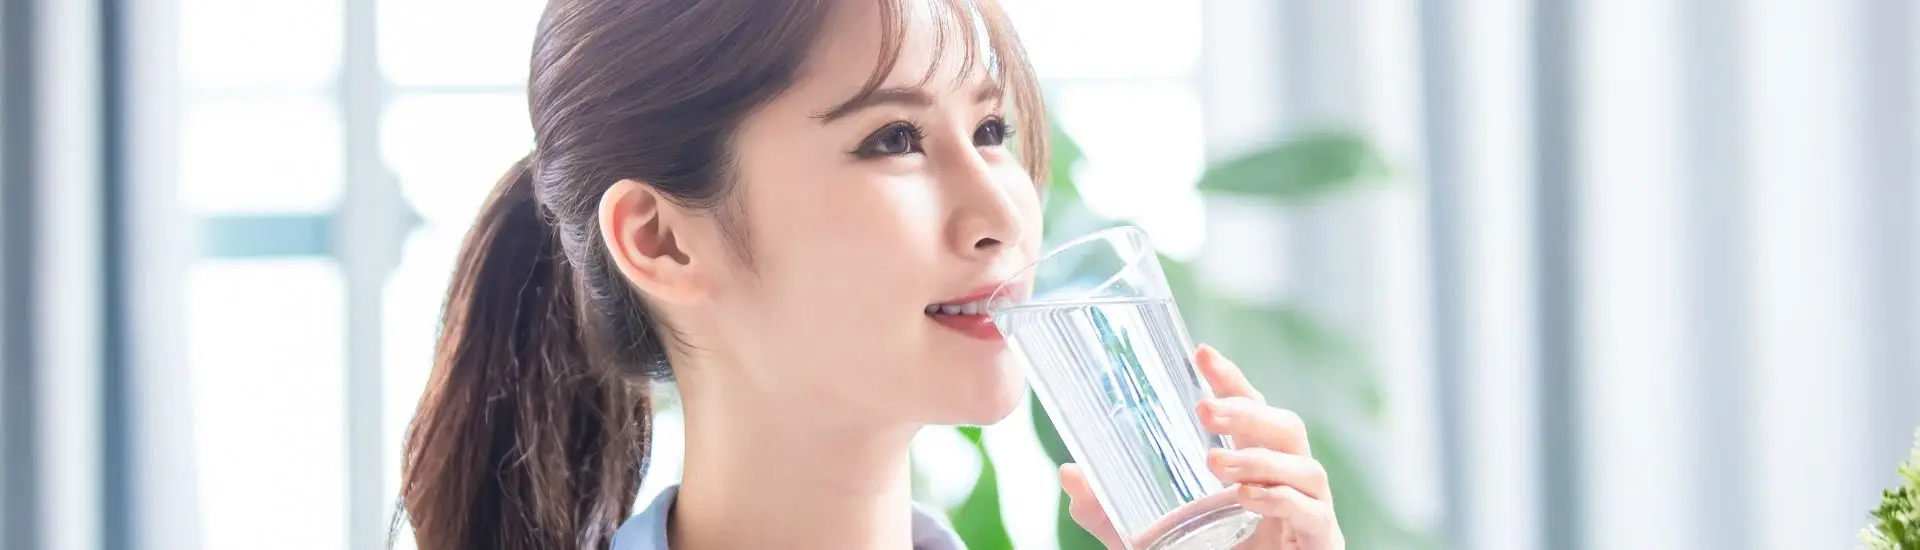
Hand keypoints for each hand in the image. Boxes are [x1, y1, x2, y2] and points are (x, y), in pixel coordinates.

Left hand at [1059, 345, 1345, 549]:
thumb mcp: (1143, 536)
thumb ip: (1106, 509)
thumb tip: (1068, 472)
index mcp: (1252, 464)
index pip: (1249, 408)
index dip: (1230, 379)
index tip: (1201, 354)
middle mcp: (1286, 479)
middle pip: (1284, 425)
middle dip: (1246, 411)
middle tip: (1205, 410)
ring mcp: (1309, 509)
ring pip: (1304, 465)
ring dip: (1258, 458)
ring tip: (1215, 462)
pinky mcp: (1321, 541)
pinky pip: (1312, 512)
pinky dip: (1280, 500)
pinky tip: (1248, 497)